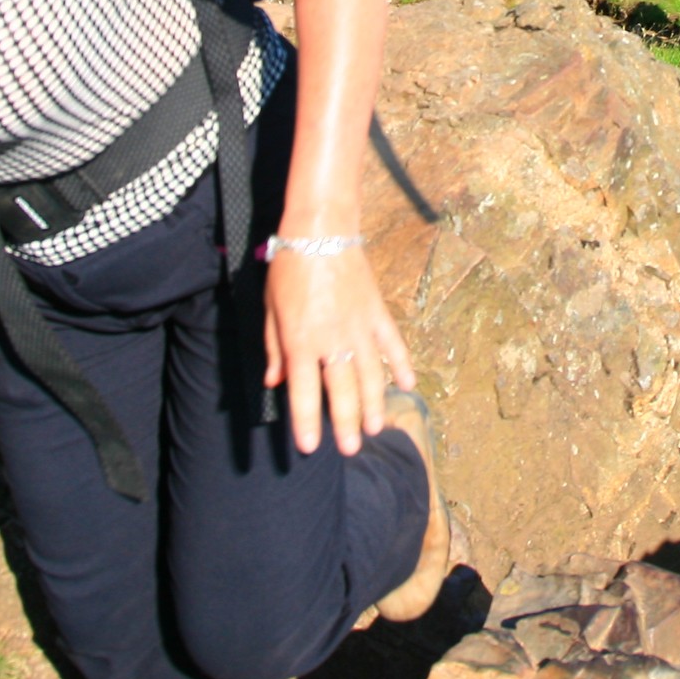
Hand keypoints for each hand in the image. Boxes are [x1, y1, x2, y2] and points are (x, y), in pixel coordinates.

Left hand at [264, 246, 414, 457]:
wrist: (320, 228)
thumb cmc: (289, 267)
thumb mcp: (271, 309)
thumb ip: (274, 349)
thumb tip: (275, 381)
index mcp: (301, 340)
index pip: (304, 392)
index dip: (306, 423)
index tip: (309, 447)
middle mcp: (332, 340)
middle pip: (342, 391)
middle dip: (346, 424)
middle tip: (350, 450)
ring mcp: (359, 327)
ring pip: (371, 375)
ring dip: (374, 404)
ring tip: (376, 428)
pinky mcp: (377, 312)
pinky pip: (393, 344)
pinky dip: (402, 365)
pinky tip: (408, 386)